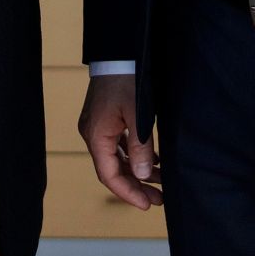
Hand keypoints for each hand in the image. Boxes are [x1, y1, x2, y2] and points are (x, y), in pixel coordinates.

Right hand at [78, 74, 162, 210]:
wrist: (118, 51)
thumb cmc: (127, 79)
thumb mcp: (138, 114)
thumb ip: (140, 146)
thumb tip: (142, 174)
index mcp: (96, 135)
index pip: (109, 175)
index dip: (128, 193)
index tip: (148, 204)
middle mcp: (93, 133)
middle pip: (113, 169)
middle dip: (136, 185)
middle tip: (159, 198)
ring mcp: (98, 126)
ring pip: (117, 157)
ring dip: (137, 170)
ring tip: (161, 180)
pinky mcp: (105, 118)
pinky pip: (118, 144)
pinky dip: (134, 155)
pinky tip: (153, 159)